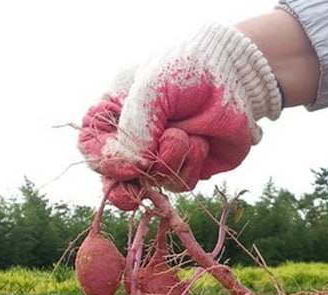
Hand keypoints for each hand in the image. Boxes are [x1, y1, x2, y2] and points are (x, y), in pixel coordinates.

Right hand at [78, 24, 281, 208]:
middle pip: (116, 179)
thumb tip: (135, 166)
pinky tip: (202, 141)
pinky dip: (191, 164)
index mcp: (114, 115)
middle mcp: (134, 140)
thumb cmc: (187, 69)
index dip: (104, 161)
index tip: (126, 163)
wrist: (236, 75)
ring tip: (187, 132)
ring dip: (171, 160)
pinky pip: (181, 183)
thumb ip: (136, 127)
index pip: (91, 146)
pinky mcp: (189, 168)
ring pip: (154, 182)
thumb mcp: (151, 89)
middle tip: (136, 191)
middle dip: (126, 189)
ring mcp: (161, 156)